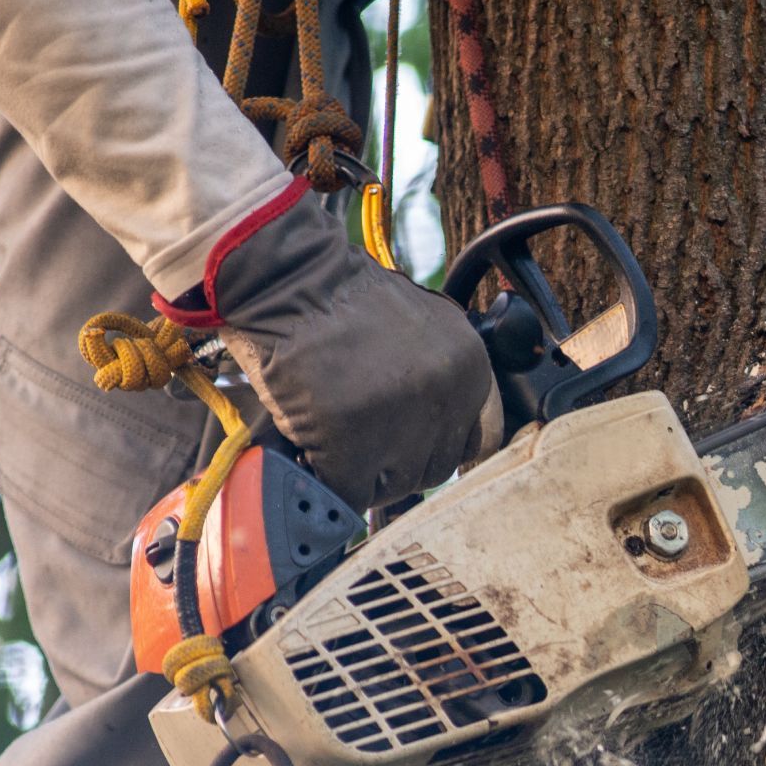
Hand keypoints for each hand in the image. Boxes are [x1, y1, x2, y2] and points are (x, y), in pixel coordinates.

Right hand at [158, 182, 503, 510]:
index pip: (481, 442)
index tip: (413, 447)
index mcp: (471, 367)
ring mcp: (402, 419)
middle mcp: (447, 395)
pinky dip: (326, 479)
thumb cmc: (340, 300)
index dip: (439, 447)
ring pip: (395, 486)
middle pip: (435, 469)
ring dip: (362, 474)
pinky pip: (348, 491)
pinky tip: (311, 450)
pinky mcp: (351, 438)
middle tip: (360, 444)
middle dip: (396, 463)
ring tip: (333, 439)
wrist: (284, 274)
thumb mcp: (422, 328)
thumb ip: (440, 379)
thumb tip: (434, 437)